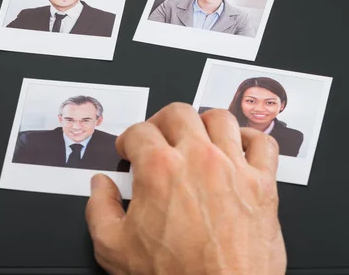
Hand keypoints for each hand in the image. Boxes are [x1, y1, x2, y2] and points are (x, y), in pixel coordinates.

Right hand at [86, 103, 285, 274]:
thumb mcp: (114, 248)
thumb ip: (98, 208)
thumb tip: (99, 186)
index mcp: (159, 169)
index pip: (138, 131)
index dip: (128, 140)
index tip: (129, 150)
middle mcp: (197, 159)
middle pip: (178, 113)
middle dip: (161, 121)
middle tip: (158, 137)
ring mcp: (233, 168)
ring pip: (219, 118)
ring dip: (202, 122)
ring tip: (195, 136)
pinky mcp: (263, 184)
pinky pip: (263, 143)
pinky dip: (250, 138)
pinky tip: (238, 146)